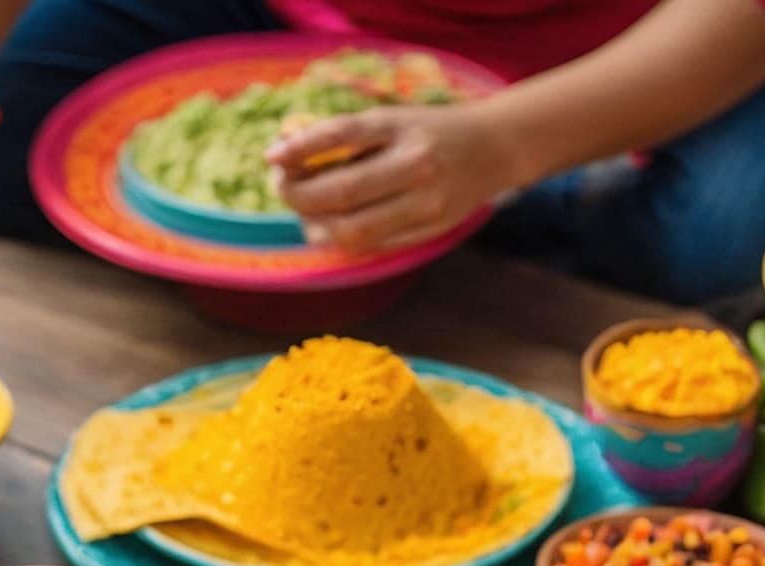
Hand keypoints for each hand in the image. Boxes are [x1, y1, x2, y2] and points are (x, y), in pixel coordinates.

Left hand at [266, 104, 523, 254]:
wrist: (492, 148)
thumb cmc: (428, 132)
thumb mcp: (391, 119)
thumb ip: (345, 138)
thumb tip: (287, 158)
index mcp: (401, 126)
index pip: (342, 135)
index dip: (301, 148)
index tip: (271, 158)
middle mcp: (415, 164)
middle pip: (342, 192)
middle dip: (300, 196)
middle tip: (284, 190)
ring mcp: (425, 203)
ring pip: (353, 230)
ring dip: (317, 227)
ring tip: (306, 215)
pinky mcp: (430, 231)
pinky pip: (373, 247)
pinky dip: (342, 242)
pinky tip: (331, 230)